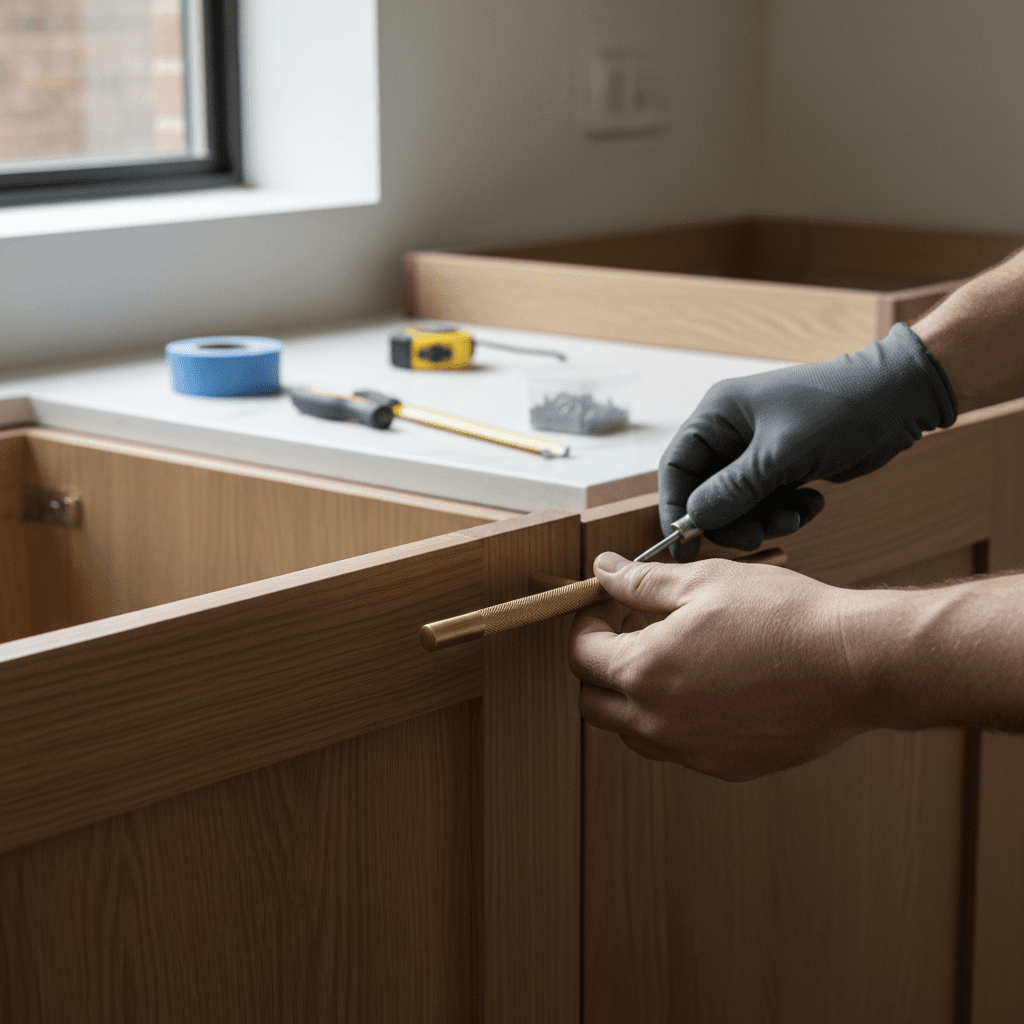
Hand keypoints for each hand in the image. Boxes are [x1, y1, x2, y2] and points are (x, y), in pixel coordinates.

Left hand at [568, 552, 867, 781]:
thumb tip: (603, 571)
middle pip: (593, 702)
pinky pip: (677, 747)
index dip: (588, 623)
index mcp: (643, 673)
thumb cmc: (782, 618)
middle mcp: (659, 723)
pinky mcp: (725, 766)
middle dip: (600, 665)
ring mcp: (691, 751)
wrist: (852, 665)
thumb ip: (641, 582)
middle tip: (633, 630)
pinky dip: (673, 720)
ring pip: (632, 732)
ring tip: (672, 657)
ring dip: (633, 697)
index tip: (611, 606)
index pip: (580, 656)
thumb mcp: (703, 583)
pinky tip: (707, 686)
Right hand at [658, 322, 957, 559]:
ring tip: (796, 515)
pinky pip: (767, 505)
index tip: (683, 546)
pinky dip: (786, 512)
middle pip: (705, 493)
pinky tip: (813, 502)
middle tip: (756, 538)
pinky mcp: (783, 468)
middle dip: (730, 520)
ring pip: (738, 505)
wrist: (898, 400)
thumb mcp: (781, 454)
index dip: (676, 507)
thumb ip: (733, 490)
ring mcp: (757, 452)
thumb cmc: (838, 410)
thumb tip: (694, 520)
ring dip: (764, 519)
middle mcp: (731, 433)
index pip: (676, 466)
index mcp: (718, 414)